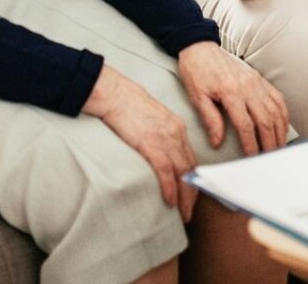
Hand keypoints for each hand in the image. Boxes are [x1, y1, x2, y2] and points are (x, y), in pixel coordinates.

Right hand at [82, 64, 197, 220]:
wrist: (115, 93)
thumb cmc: (128, 105)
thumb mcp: (152, 118)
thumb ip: (160, 134)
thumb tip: (160, 152)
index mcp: (176, 126)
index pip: (190, 157)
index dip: (192, 179)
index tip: (191, 194)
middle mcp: (176, 132)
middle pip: (190, 168)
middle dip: (192, 192)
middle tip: (190, 210)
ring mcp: (165, 138)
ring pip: (182, 173)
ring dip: (185, 197)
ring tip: (184, 213)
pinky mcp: (151, 144)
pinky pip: (166, 171)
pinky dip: (170, 188)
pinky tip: (170, 202)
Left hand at [177, 41, 289, 154]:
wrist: (200, 47)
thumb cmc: (196, 71)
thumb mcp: (197, 97)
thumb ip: (210, 120)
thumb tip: (217, 142)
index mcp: (231, 92)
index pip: (245, 125)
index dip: (251, 145)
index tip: (252, 158)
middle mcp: (247, 87)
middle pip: (265, 120)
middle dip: (269, 142)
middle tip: (270, 159)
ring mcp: (256, 82)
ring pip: (275, 110)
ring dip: (279, 131)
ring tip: (278, 147)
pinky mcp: (259, 78)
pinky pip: (277, 97)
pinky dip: (283, 114)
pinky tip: (282, 126)